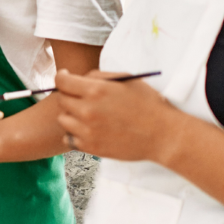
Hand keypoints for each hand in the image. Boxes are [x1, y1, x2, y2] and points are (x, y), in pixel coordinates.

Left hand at [55, 68, 182, 162]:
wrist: (162, 135)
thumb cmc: (147, 103)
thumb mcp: (124, 79)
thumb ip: (99, 76)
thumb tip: (80, 78)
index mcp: (95, 90)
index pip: (61, 81)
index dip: (62, 77)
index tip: (66, 77)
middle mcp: (88, 110)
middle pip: (61, 100)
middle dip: (67, 94)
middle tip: (79, 95)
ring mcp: (88, 131)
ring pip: (63, 119)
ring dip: (70, 114)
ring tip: (84, 113)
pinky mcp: (92, 148)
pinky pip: (69, 138)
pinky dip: (74, 133)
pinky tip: (86, 128)